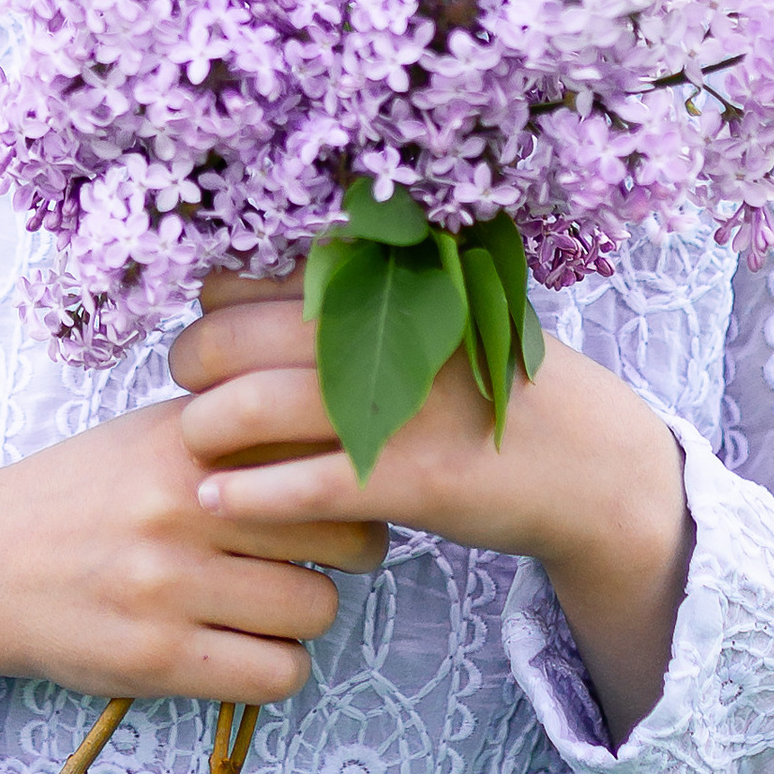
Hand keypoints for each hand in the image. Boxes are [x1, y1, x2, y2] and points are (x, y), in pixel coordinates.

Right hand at [0, 392, 387, 773]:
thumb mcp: (152, 432)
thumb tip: (350, 427)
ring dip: (306, 613)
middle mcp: (181, 506)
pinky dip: (276, 667)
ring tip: (268, 601)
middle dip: (346, 548)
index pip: (323, 450)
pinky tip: (245, 647)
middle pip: (342, 532)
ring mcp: (168, 586)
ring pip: (316, 609)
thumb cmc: (82, 493)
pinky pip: (277, 674)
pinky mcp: (157, 659)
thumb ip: (240, 425)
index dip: (348, 474)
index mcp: (187, 438)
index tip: (339, 486)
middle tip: (318, 553)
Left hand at [168, 272, 693, 741]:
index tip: (207, 323)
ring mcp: (406, 404)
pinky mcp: (416, 478)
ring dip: (204, 424)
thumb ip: (360, 296)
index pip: (262, 274)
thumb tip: (243, 287)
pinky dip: (245, 492)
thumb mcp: (441, 314)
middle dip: (194, 359)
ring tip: (191, 440)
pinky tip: (212, 498)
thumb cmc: (492, 384)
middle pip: (243, 335)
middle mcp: (396, 327)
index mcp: (396, 279)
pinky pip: (305, 485)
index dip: (217, 302)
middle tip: (184, 382)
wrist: (590, 462)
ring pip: (260, 407)